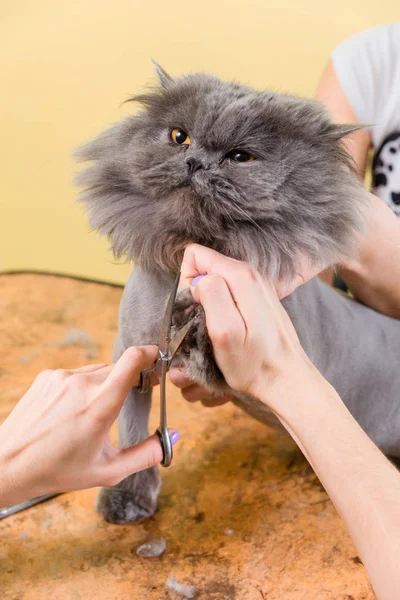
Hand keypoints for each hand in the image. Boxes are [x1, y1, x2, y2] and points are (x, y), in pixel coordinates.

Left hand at [0, 347, 179, 505]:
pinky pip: (77, 374)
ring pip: (98, 371)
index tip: (159, 360)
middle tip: (134, 397)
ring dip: (106, 384)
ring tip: (96, 413)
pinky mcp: (47, 376)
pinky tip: (74, 411)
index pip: (132, 359)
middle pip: (119, 367)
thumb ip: (147, 454)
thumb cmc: (58, 470)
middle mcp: (81, 384)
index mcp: (100, 405)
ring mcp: (61, 377)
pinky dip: (84, 387)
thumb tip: (172, 435)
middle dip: (131, 378)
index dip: (151, 354)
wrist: (7, 463)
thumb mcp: (108, 470)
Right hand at [178, 244, 315, 410]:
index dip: (187, 283)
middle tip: (207, 324)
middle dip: (197, 293)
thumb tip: (199, 280)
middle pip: (206, 266)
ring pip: (217, 279)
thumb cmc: (254, 363)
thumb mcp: (225, 332)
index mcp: (241, 276)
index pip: (195, 256)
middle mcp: (252, 273)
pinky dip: (223, 308)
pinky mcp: (260, 298)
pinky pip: (229, 291)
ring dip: (210, 303)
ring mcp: (258, 285)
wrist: (287, 380)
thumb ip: (211, 296)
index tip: (196, 311)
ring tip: (220, 329)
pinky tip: (232, 329)